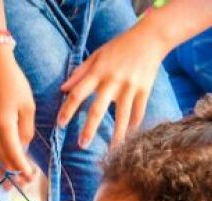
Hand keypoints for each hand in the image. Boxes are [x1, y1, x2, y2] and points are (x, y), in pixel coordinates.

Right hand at [0, 46, 35, 186]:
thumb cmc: (15, 83)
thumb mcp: (28, 106)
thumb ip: (26, 130)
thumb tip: (23, 146)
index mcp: (4, 127)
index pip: (14, 155)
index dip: (23, 168)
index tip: (32, 177)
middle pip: (3, 159)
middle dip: (14, 173)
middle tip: (25, 184)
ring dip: (4, 169)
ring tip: (9, 185)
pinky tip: (3, 166)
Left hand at [57, 20, 169, 147]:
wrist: (151, 38)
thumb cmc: (120, 47)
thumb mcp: (97, 55)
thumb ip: (80, 72)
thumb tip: (63, 89)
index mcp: (98, 72)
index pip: (78, 93)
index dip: (68, 109)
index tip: (60, 123)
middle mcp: (113, 81)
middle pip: (98, 109)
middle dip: (89, 128)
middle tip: (82, 145)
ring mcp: (130, 86)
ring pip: (122, 116)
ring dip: (116, 135)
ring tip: (112, 151)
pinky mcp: (145, 89)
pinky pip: (138, 112)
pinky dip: (134, 126)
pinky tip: (129, 138)